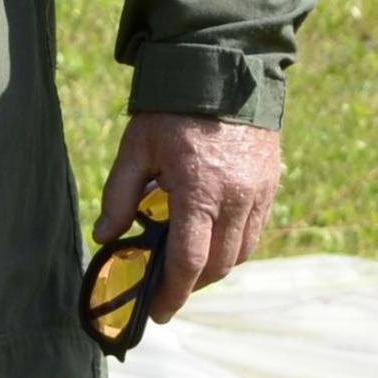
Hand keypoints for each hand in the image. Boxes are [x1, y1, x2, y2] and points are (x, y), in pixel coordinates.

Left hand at [94, 112, 282, 326]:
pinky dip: (235, 245)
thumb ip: (119, 194)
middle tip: (167, 289)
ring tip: (189, 264)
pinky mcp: (271, 182)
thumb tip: (106, 237)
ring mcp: (259, 191)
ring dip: (215, 267)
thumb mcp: (137, 146)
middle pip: (218, 265)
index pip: (189, 261)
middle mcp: (236, 197)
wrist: (223, 65)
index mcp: (199, 190)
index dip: (172, 293)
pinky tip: (213, 237)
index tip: (157, 311)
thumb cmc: (173, 107)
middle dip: (191, 285)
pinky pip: (256, 231)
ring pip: (241, 252)